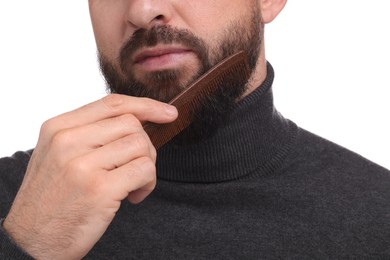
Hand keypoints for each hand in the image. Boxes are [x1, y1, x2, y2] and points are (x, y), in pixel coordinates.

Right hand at [3, 94, 177, 258]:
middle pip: (132, 124)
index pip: (112, 103)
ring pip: (141, 146)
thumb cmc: (51, 198)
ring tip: (133, 186)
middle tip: (136, 168)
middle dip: (145, 146)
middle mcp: (68, 141)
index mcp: (58, 128)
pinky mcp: (100, 189)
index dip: (146, 105)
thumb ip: (91, 134)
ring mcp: (83, 165)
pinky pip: (145, 170)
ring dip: (147, 167)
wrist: (32, 240)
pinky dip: (148, 184)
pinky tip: (134, 197)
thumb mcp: (59, 155)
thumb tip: (138, 120)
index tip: (167, 113)